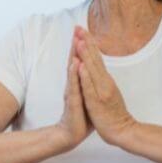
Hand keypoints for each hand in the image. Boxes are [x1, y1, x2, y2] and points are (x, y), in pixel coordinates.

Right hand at [55, 28, 93, 149]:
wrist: (71, 134)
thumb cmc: (80, 117)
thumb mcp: (86, 97)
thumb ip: (86, 84)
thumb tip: (90, 73)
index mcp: (79, 83)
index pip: (79, 60)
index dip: (80, 45)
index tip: (82, 30)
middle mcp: (74, 85)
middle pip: (74, 61)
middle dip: (76, 44)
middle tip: (77, 28)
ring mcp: (73, 92)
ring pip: (74, 71)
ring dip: (75, 55)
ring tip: (76, 41)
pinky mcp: (74, 102)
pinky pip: (75, 86)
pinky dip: (75, 74)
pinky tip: (75, 64)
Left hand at [74, 26, 136, 145]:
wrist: (122, 131)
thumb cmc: (113, 113)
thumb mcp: (107, 91)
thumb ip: (102, 80)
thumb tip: (97, 67)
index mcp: (105, 80)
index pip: (96, 57)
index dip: (89, 43)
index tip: (81, 29)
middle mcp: (104, 82)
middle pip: (94, 59)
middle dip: (86, 42)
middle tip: (79, 27)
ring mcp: (101, 91)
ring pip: (92, 70)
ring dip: (86, 55)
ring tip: (80, 40)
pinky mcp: (97, 102)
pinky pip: (89, 87)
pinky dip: (84, 76)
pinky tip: (80, 66)